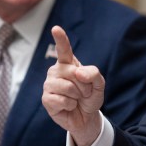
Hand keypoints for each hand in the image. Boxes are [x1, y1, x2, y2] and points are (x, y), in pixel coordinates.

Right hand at [42, 25, 105, 145]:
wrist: (86, 117)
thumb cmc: (90, 97)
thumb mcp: (99, 84)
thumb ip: (93, 73)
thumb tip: (77, 72)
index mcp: (68, 64)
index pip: (64, 49)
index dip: (60, 39)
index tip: (56, 28)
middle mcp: (56, 71)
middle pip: (72, 72)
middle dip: (84, 85)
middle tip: (83, 92)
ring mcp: (49, 84)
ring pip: (67, 87)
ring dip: (76, 96)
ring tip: (75, 99)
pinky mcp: (46, 99)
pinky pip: (62, 100)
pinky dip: (70, 105)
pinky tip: (68, 106)